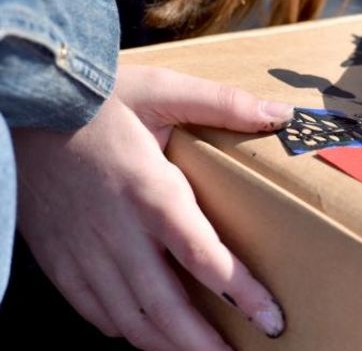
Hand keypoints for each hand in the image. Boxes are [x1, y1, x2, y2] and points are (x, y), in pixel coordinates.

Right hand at [13, 66, 293, 349]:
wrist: (21, 99)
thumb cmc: (96, 97)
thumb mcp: (163, 89)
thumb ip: (224, 103)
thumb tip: (282, 116)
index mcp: (149, 191)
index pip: (201, 256)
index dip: (239, 294)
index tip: (270, 319)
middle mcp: (116, 231)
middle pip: (164, 307)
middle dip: (203, 344)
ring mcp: (82, 248)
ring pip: (128, 318)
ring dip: (168, 344)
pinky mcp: (57, 255)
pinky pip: (91, 308)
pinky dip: (123, 329)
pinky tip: (144, 332)